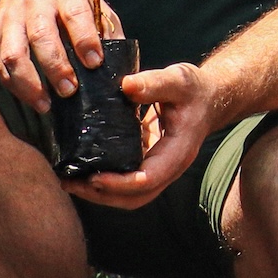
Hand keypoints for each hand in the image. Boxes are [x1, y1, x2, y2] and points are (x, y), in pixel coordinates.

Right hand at [0, 0, 120, 112]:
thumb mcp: (92, 2)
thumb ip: (107, 30)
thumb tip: (122, 67)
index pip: (74, 14)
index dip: (84, 39)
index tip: (95, 63)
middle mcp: (35, 4)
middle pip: (41, 36)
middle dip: (56, 67)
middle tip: (70, 91)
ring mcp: (10, 18)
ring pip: (13, 54)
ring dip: (29, 83)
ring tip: (46, 105)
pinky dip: (14, 85)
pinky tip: (30, 99)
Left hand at [75, 61, 215, 208]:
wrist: (209, 98)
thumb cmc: (194, 89)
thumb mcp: (179, 80)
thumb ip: (155, 82)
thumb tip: (126, 85)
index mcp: (177, 152)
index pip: (148, 179)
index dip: (120, 183)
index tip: (94, 177)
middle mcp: (168, 168)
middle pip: (134, 197)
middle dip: (101, 196)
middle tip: (70, 183)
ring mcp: (156, 168)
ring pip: (128, 195)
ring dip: (98, 193)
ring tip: (68, 181)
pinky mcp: (146, 162)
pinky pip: (124, 181)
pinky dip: (102, 181)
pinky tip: (80, 168)